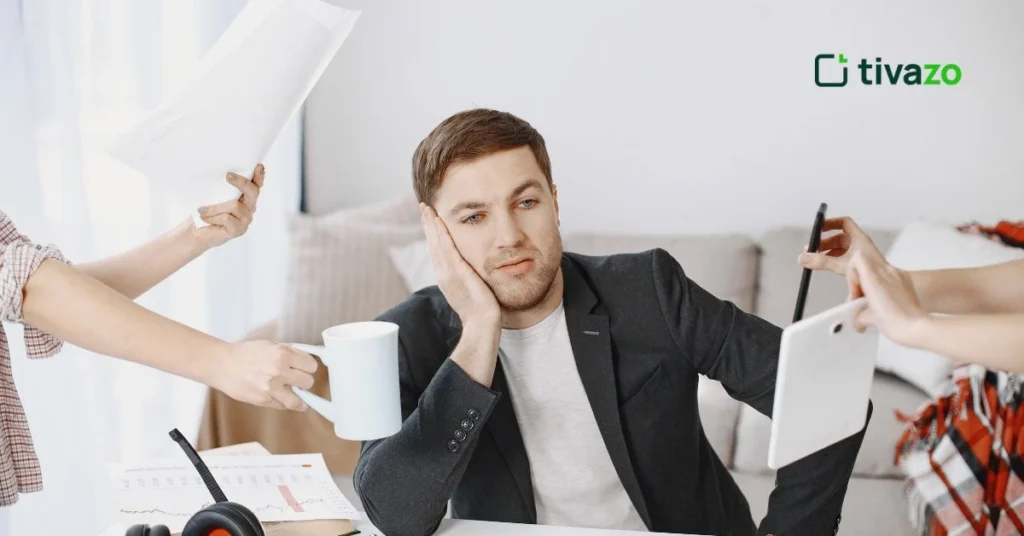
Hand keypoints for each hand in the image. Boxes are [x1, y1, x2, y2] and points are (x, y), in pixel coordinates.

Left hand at [192, 163, 264, 249]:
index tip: (258, 166)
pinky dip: (213, 216)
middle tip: (227, 175)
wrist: (196, 232)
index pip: (256, 184)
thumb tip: (222, 173)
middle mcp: (249, 207)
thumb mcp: (212, 195)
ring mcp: (246, 219)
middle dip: (241, 182)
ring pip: (234, 205)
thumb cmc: (205, 211)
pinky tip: (205, 218)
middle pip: (253, 191)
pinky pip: (226, 218)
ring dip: (214, 207)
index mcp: (245, 196)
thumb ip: (220, 186)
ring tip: (202, 210)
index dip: (259, 176)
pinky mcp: (239, 230)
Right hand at [210, 340, 317, 410]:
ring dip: (297, 396)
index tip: (306, 368)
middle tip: (296, 378)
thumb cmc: (246, 353)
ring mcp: (271, 388)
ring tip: (292, 391)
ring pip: (298, 400)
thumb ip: (291, 352)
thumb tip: (309, 359)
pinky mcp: (263, 400)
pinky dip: (284, 402)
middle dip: (304, 380)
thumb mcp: (271, 345)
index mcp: (282, 354)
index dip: (309, 367)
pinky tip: (280, 395)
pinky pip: (283, 406)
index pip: (312, 366)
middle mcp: (278, 371)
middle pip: (308, 382)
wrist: (222, 364)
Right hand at [420, 203, 500, 326]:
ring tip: (427, 208)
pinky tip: (438, 220)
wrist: (481, 324)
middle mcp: (443, 273)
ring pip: (436, 243)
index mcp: (446, 278)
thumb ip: (468, 280)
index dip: (432, 235)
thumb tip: (472, 274)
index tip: (430, 220)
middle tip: (423, 207)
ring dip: (431, 224)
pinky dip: (441, 233)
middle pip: (432, 244)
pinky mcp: (456, 271)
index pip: (437, 251)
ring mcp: (448, 272)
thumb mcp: (471, 292)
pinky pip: (446, 247)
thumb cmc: (481, 312)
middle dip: (427, 225)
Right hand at [797, 216, 882, 276]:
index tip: (819, 228)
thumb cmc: (870, 273)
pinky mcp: (858, 264)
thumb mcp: (841, 264)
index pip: (844, 223)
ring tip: (817, 258)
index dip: (831, 223)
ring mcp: (859, 254)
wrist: (882, 285)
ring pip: (840, 248)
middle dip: (824, 241)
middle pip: (838, 236)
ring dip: (828, 251)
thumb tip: (804, 258)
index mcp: (859, 238)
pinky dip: (834, 259)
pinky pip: (843, 257)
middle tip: (812, 248)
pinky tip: (827, 266)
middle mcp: (859, 244)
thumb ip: (822, 262)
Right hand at [846, 250, 925, 343]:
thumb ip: (858, 314)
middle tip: (862, 297)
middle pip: (867, 262)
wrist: (918, 328)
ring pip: (878, 268)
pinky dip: (884, 285)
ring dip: (872, 281)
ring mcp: (899, 275)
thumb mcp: (867, 319)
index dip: (851, 275)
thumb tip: (858, 317)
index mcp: (874, 277)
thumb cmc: (895, 322)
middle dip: (861, 278)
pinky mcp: (907, 282)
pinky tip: (886, 301)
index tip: (855, 292)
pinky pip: (890, 275)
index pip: (857, 258)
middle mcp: (887, 272)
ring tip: (874, 301)